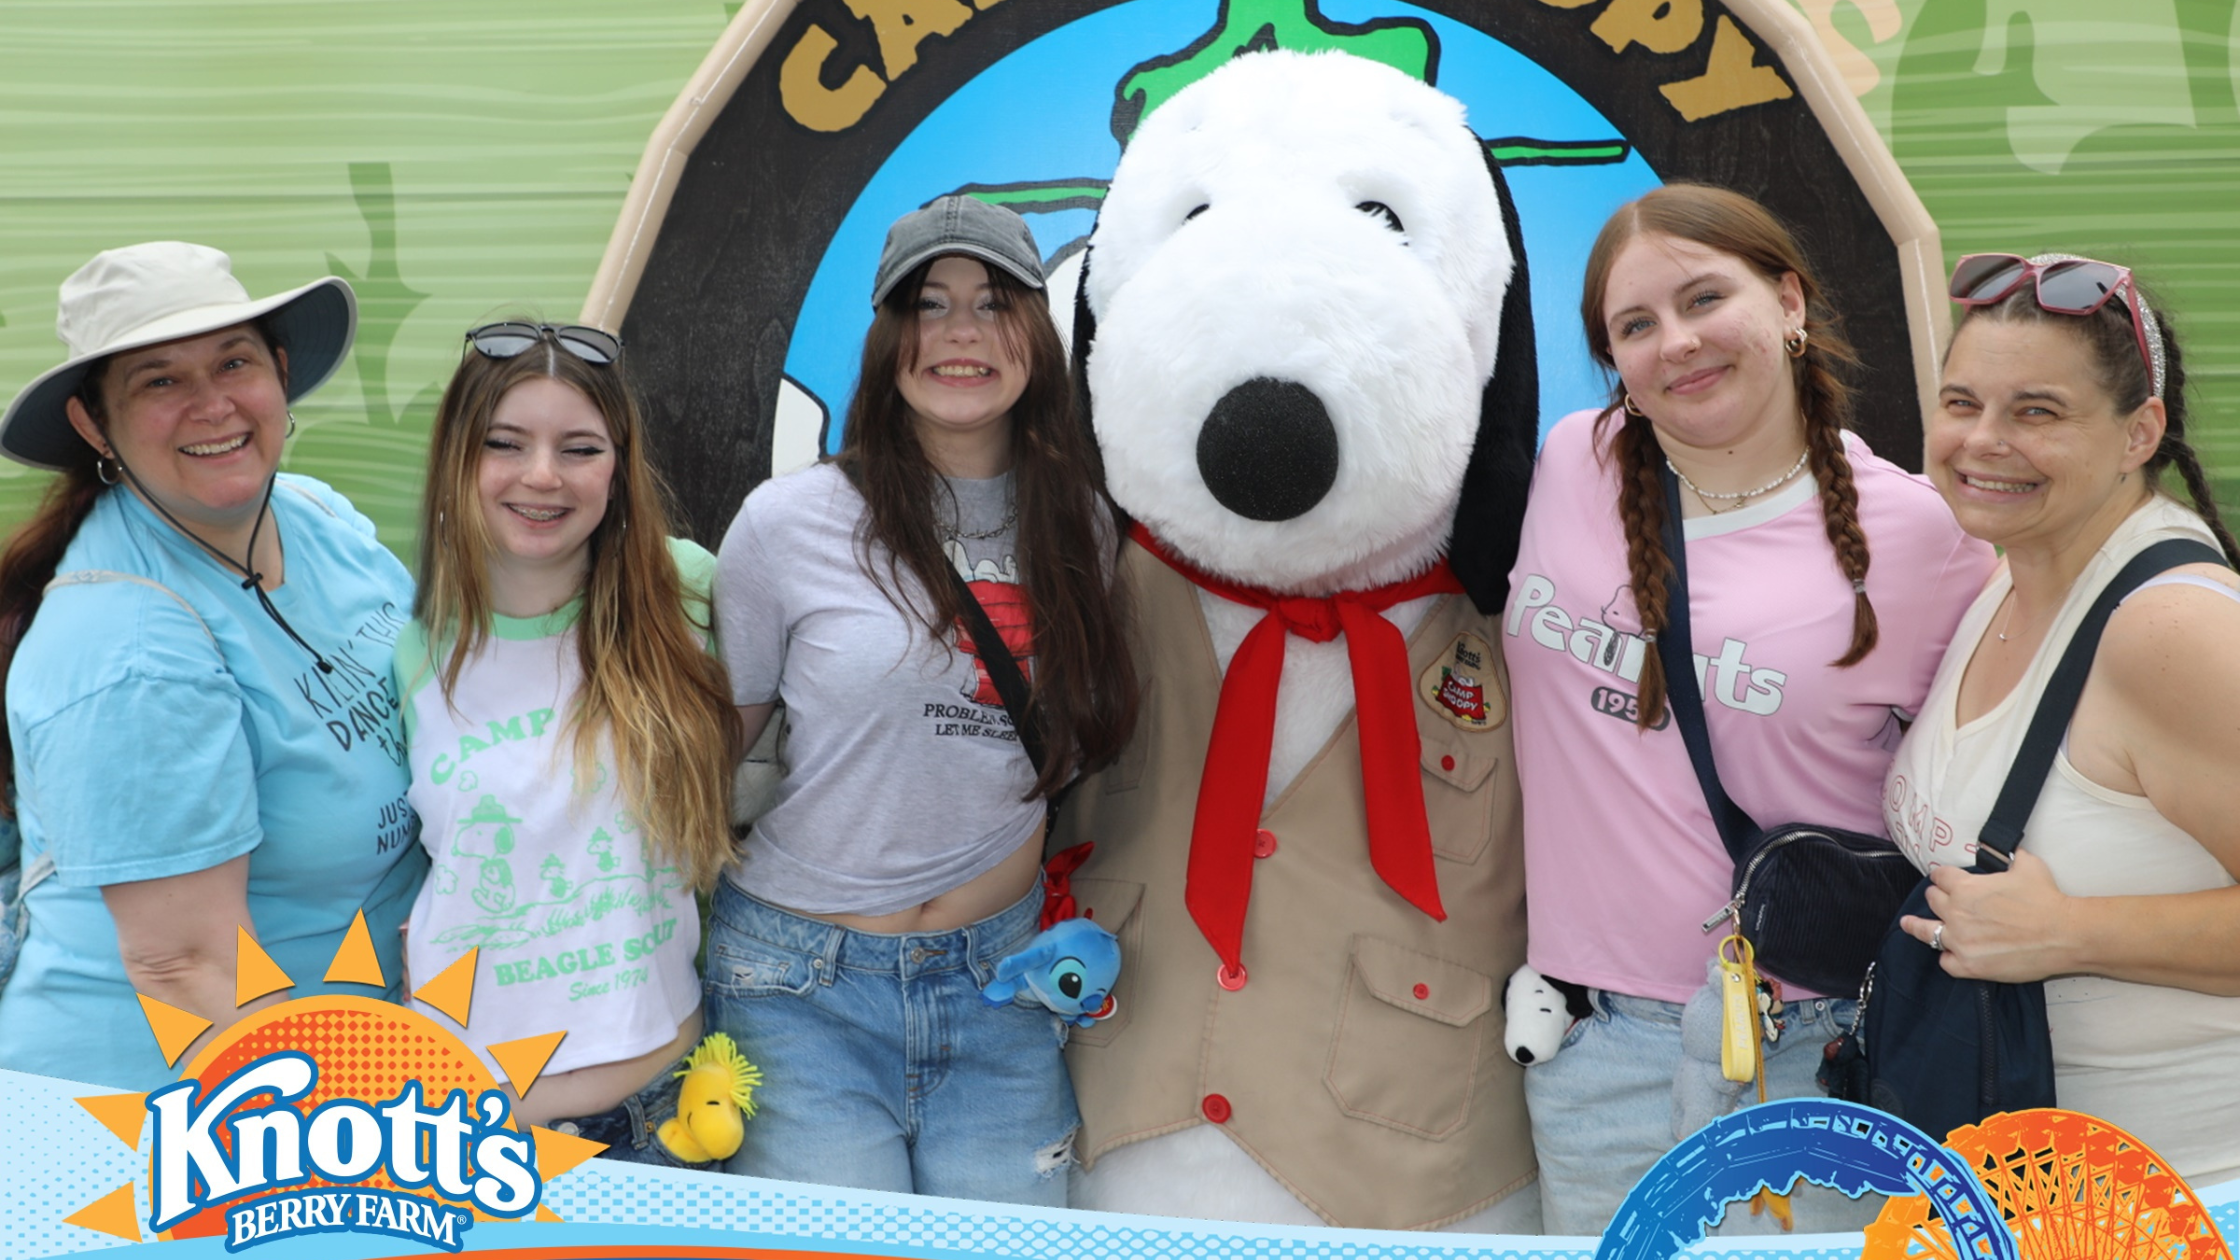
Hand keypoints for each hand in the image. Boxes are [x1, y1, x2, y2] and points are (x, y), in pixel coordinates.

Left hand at [1898, 849, 2074, 982]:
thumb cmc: (2046, 899)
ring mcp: (1960, 941)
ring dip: (1919, 926)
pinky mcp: (1969, 966)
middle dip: (1938, 898)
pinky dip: (1947, 957)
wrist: (2065, 934)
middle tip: (1943, 901)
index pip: (1940, 876)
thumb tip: (2009, 851)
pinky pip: (1945, 961)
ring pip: (1926, 931)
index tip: (1944, 878)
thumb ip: (2010, 856)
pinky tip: (1950, 953)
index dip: (1944, 876)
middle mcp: (1955, 913)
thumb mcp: (2027, 864)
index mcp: (1964, 887)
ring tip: (1908, 924)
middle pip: (1932, 900)